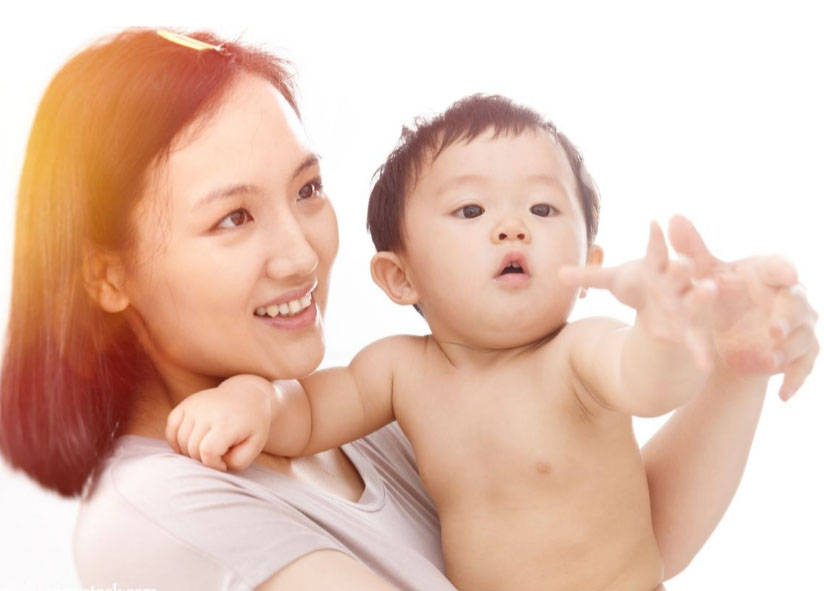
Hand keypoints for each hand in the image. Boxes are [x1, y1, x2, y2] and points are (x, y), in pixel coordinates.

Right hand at [165, 375, 273, 470]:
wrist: (247, 395)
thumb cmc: (251, 425)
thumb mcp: (255, 445)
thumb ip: (237, 461)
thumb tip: (213, 463)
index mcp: (227, 422)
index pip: (208, 452)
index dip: (213, 464)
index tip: (224, 462)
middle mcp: (208, 411)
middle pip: (192, 448)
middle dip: (204, 458)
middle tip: (218, 454)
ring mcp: (194, 405)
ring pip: (180, 440)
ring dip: (191, 451)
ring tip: (208, 448)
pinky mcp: (186, 404)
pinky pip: (171, 427)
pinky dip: (175, 440)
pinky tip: (188, 444)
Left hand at [560, 221, 717, 370]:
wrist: (665, 308)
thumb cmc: (641, 286)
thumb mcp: (616, 281)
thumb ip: (590, 277)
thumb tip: (557, 274)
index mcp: (659, 266)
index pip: (657, 249)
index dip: (655, 238)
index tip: (653, 223)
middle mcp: (678, 282)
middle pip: (681, 271)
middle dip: (682, 266)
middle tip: (684, 261)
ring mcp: (688, 304)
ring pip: (697, 299)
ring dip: (702, 297)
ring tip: (709, 292)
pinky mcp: (692, 328)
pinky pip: (697, 339)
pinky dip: (700, 352)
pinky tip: (703, 367)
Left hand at [667, 214, 818, 399]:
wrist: (725, 334)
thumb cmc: (717, 294)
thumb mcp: (701, 274)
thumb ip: (690, 249)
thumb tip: (672, 217)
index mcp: (767, 273)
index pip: (781, 267)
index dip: (783, 270)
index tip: (785, 274)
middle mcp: (789, 297)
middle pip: (798, 303)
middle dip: (787, 316)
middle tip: (770, 329)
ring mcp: (797, 327)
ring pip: (803, 336)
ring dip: (786, 349)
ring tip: (766, 359)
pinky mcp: (797, 354)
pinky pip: (804, 367)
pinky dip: (795, 380)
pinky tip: (782, 394)